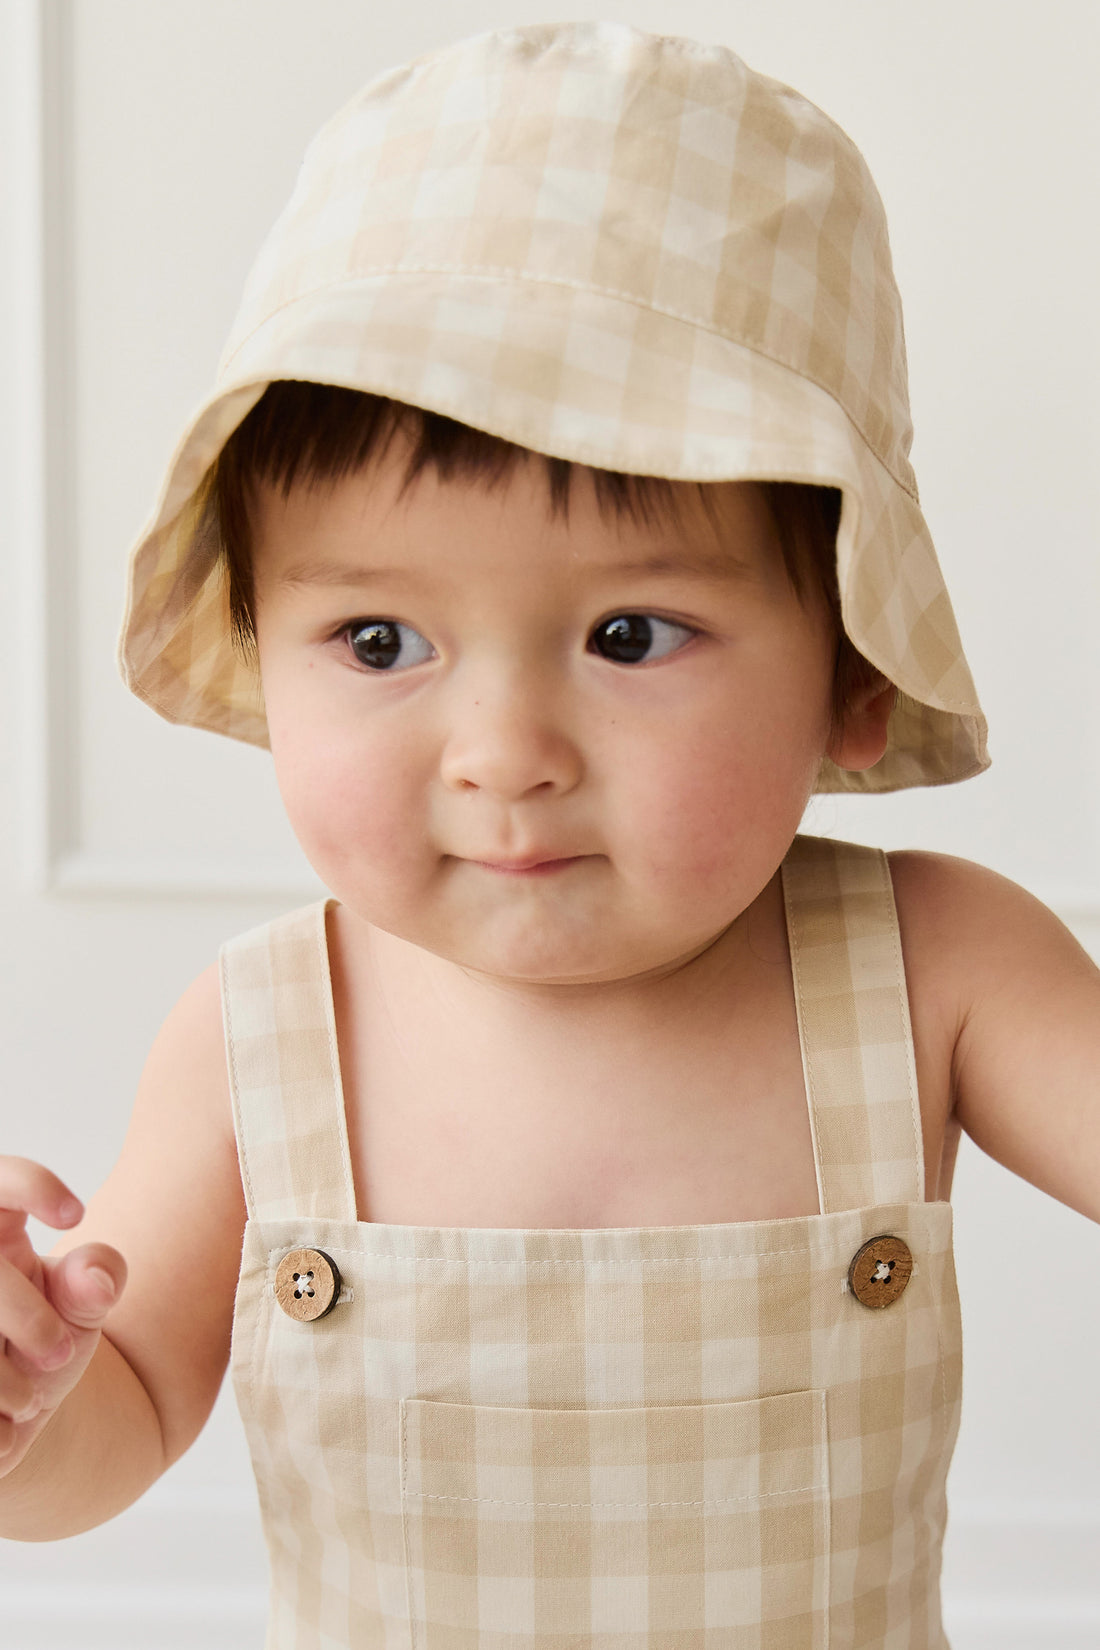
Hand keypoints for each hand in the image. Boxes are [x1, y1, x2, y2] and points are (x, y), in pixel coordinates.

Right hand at [0, 1156, 127, 1477]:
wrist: (8, 1418)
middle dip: (23, 1314)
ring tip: (28, 1400)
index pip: (0, 1179)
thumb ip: (96, 1279)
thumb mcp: (80, 1309)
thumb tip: (95, 1277)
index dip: (31, 1184)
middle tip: (59, 1353)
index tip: (76, 1213)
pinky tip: (3, 1428)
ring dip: (1, 1376)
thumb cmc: (43, 1343)